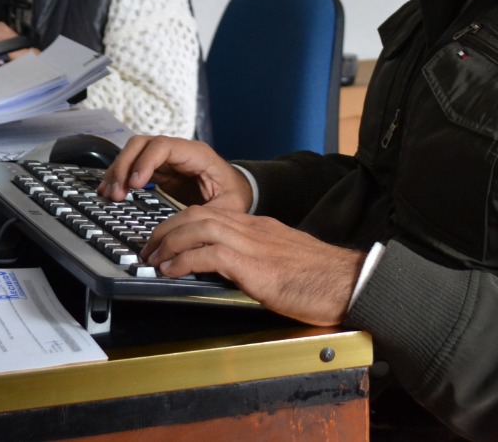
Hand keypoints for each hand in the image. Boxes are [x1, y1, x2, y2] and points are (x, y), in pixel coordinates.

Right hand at [98, 135, 252, 211]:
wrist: (237, 189)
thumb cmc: (235, 193)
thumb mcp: (230, 206)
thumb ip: (210, 215)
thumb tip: (187, 227)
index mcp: (196, 154)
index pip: (163, 146)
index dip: (145, 162)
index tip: (135, 184)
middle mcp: (178, 152)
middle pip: (141, 144)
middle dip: (124, 166)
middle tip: (116, 193)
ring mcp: (167, 159)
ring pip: (134, 153)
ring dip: (118, 171)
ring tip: (109, 195)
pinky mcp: (160, 171)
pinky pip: (134, 166)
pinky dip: (121, 177)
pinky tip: (111, 192)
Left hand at [143, 207, 364, 326]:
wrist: (349, 283)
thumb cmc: (323, 279)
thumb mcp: (285, 261)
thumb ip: (260, 258)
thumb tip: (237, 269)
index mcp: (260, 227)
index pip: (210, 213)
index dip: (181, 225)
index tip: (165, 241)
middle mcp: (253, 228)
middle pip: (197, 214)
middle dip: (166, 229)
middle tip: (148, 249)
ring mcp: (253, 243)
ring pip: (198, 227)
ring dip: (168, 242)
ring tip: (152, 259)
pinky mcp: (254, 264)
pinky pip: (208, 254)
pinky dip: (183, 260)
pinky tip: (171, 270)